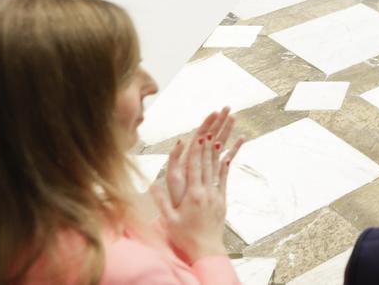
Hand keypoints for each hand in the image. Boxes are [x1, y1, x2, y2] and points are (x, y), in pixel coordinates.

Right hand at [153, 132, 242, 263]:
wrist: (205, 248)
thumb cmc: (184, 236)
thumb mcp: (169, 219)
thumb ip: (161, 201)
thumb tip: (151, 184)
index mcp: (193, 195)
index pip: (194, 168)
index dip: (197, 152)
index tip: (199, 136)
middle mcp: (207, 192)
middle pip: (207, 165)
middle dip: (208, 146)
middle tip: (210, 129)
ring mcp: (216, 195)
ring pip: (216, 170)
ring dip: (217, 153)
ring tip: (219, 137)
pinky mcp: (222, 200)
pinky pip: (224, 180)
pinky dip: (225, 167)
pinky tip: (227, 156)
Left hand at [166, 108, 237, 206]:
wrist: (184, 212)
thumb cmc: (177, 195)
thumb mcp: (173, 175)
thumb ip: (175, 158)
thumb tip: (181, 139)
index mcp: (190, 156)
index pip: (200, 134)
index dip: (207, 122)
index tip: (215, 111)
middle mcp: (200, 158)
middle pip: (212, 135)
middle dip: (219, 121)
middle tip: (228, 107)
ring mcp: (208, 164)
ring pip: (220, 143)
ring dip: (227, 130)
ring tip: (235, 117)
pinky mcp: (215, 172)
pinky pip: (226, 156)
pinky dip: (234, 147)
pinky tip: (241, 139)